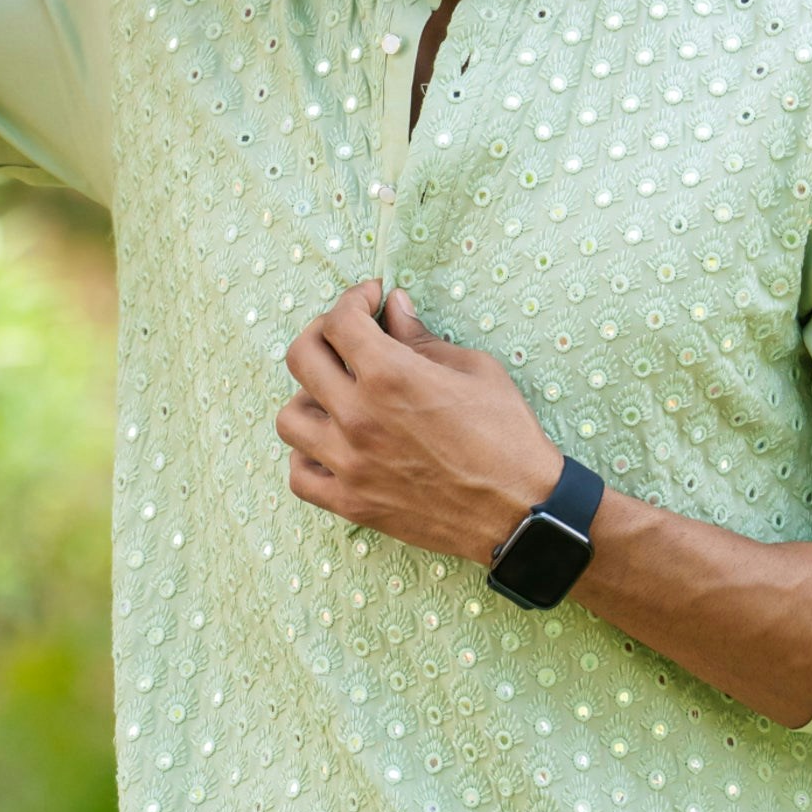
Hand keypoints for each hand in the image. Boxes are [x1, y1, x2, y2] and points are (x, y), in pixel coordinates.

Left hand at [277, 283, 563, 563]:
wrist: (521, 512)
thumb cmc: (506, 436)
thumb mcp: (474, 370)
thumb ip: (422, 338)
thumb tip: (394, 308)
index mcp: (390, 376)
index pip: (339, 320)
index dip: (354, 299)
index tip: (371, 299)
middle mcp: (358, 417)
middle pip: (301, 357)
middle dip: (321, 333)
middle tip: (347, 335)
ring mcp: (349, 464)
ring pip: (290, 417)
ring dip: (309, 397)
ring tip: (338, 396)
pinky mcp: (351, 502)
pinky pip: (299, 475)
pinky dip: (307, 455)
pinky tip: (332, 445)